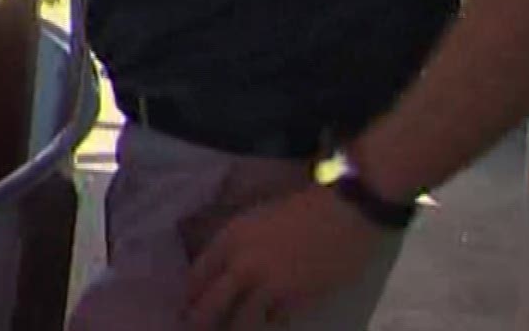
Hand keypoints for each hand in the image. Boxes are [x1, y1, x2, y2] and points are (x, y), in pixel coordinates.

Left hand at [184, 184, 387, 328]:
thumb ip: (233, 245)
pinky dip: (269, 324)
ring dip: (234, 329)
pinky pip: (274, 321)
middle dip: (199, 322)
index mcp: (230, 240)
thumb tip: (219, 271)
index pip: (197, 276)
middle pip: (210, 304)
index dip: (189, 296)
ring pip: (240, 321)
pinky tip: (268, 324)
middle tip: (193, 330)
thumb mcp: (253, 219)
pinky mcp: (296, 301)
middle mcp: (243, 265)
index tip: (184, 307)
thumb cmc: (299, 210)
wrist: (344, 215)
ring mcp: (269, 286)